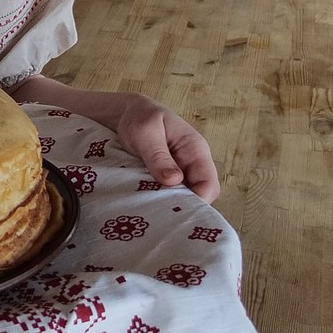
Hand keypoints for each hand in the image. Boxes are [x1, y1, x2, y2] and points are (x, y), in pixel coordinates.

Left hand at [7, 76, 219, 202]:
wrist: (124, 113)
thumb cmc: (138, 117)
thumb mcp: (145, 132)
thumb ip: (158, 155)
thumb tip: (175, 180)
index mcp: (195, 150)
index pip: (208, 185)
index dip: (197, 202)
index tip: (174, 211)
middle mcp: (192, 164)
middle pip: (199, 196)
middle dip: (183, 209)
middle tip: (160, 219)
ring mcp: (180, 172)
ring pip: (184, 198)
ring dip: (169, 206)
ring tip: (151, 215)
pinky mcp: (166, 178)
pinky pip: (169, 195)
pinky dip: (159, 201)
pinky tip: (146, 208)